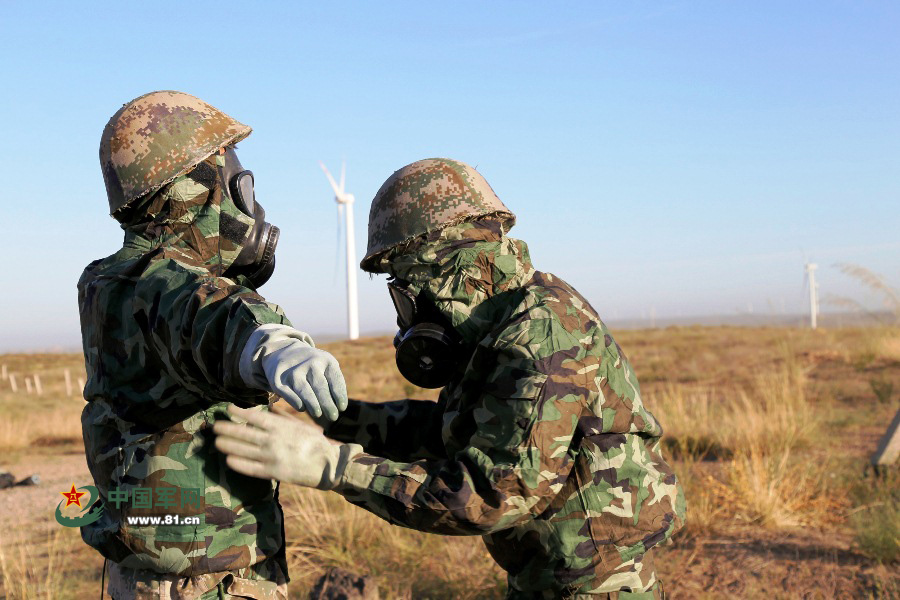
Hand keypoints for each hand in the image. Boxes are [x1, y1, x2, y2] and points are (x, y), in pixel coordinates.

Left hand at [213, 405, 359, 488]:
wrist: (327, 465)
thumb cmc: (315, 442)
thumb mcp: (302, 424)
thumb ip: (284, 417)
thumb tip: (270, 408)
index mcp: (280, 426)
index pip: (254, 417)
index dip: (239, 412)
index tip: (228, 409)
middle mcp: (272, 440)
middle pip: (243, 433)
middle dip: (227, 429)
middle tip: (215, 426)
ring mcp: (271, 457)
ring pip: (242, 450)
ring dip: (227, 445)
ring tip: (217, 442)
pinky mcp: (272, 472)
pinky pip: (249, 468)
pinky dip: (237, 463)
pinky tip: (228, 460)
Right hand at [259, 339, 347, 421]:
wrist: (284, 352)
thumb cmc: (313, 367)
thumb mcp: (326, 367)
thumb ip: (333, 383)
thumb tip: (338, 408)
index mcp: (326, 360)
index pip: (335, 379)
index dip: (339, 395)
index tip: (342, 408)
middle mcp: (310, 363)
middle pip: (320, 387)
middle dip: (328, 404)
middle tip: (333, 417)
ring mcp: (294, 371)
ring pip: (305, 390)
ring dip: (313, 404)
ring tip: (318, 414)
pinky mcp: (280, 380)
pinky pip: (289, 393)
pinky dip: (296, 401)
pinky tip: (302, 408)